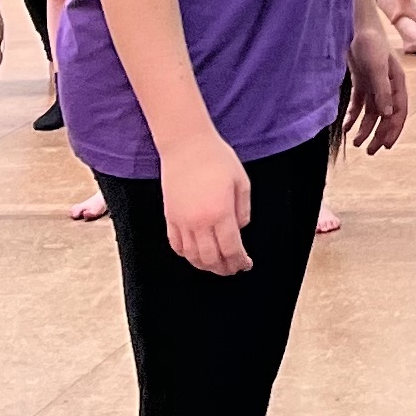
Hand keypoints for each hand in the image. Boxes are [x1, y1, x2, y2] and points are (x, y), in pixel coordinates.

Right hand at [163, 130, 252, 274]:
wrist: (186, 145)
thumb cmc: (217, 159)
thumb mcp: (241, 182)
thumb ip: (243, 210)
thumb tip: (240, 229)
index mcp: (220, 213)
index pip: (231, 249)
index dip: (239, 261)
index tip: (246, 265)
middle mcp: (199, 221)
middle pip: (211, 258)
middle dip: (224, 268)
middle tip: (233, 270)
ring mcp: (181, 221)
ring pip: (192, 256)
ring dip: (205, 266)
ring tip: (216, 266)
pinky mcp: (169, 216)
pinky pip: (176, 245)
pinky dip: (186, 255)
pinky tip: (195, 255)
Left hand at [346, 22, 409, 152]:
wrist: (355, 27)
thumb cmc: (370, 44)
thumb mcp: (377, 68)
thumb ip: (383, 91)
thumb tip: (388, 114)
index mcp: (398, 83)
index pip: (399, 112)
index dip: (394, 129)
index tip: (386, 146)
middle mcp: (388, 86)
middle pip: (386, 115)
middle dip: (379, 134)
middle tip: (370, 152)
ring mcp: (374, 85)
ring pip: (372, 113)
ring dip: (365, 129)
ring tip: (355, 143)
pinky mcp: (362, 82)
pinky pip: (359, 105)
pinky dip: (353, 116)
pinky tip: (346, 127)